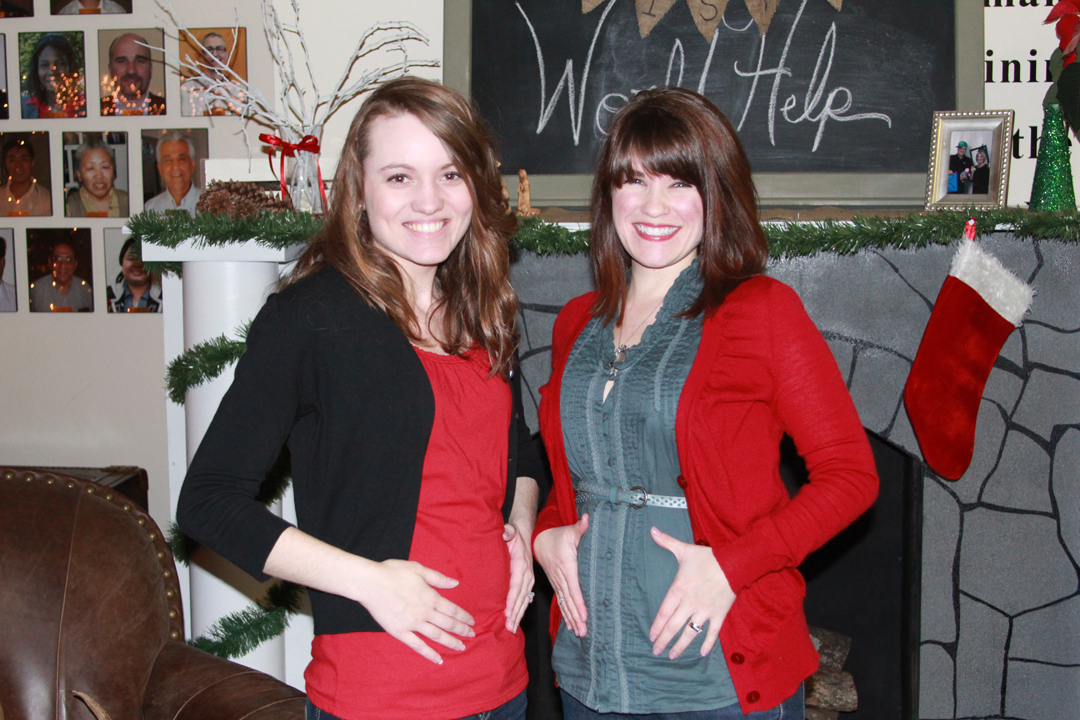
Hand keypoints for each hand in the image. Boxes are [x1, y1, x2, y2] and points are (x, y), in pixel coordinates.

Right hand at [358, 559, 475, 664]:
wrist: (370, 583)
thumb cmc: (393, 572)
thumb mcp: (418, 569)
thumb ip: (438, 578)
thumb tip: (455, 583)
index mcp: (430, 597)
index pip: (452, 610)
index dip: (463, 617)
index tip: (472, 622)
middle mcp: (424, 612)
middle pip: (448, 624)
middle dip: (461, 630)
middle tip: (472, 636)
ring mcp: (412, 624)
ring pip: (436, 636)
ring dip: (450, 642)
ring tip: (461, 647)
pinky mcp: (400, 632)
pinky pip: (417, 646)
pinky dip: (429, 654)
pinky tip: (438, 660)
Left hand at [503, 521, 534, 631]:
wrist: (525, 534)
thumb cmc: (514, 534)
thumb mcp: (511, 530)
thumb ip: (508, 531)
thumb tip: (505, 533)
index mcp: (521, 564)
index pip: (516, 584)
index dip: (512, 599)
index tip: (508, 611)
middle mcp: (527, 574)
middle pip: (521, 596)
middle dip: (516, 613)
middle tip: (509, 627)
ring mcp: (529, 579)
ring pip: (524, 600)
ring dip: (518, 615)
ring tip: (512, 628)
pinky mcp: (527, 582)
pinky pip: (525, 598)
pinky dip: (521, 610)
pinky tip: (516, 621)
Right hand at [533, 514, 589, 636]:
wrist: (540, 541)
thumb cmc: (558, 536)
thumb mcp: (569, 531)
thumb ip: (580, 527)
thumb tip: (588, 518)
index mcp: (566, 567)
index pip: (573, 587)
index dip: (578, 602)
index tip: (584, 615)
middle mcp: (561, 578)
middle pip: (569, 600)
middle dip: (576, 617)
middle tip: (584, 632)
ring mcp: (557, 583)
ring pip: (565, 604)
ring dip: (572, 619)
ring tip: (580, 633)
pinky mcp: (556, 585)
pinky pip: (561, 602)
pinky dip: (566, 614)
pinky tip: (571, 626)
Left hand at [648, 527, 735, 658]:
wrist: (734, 563)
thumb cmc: (707, 558)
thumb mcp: (684, 550)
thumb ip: (666, 542)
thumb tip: (652, 530)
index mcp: (679, 590)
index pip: (664, 613)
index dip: (657, 626)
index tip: (651, 636)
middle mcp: (690, 603)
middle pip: (673, 626)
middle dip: (663, 641)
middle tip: (656, 652)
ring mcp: (705, 611)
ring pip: (690, 632)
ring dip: (681, 646)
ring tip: (672, 656)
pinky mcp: (719, 614)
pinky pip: (712, 633)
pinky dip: (708, 644)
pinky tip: (702, 653)